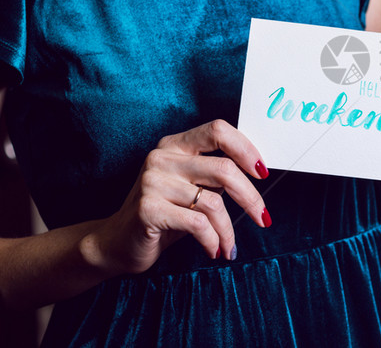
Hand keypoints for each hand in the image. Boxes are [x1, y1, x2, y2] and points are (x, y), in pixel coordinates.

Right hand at [92, 120, 269, 274]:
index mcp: (176, 145)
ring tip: (230, 246)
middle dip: (250, 197)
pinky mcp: (148, 209)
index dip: (246, 148)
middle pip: (224, 169)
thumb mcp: (193, 188)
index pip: (218, 130)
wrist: (117, 243)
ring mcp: (153, 182)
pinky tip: (214, 250)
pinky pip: (198, 224)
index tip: (263, 172)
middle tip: (262, 217)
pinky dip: (213, 240)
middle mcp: (162, 157)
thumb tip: (259, 171)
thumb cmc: (166, 215)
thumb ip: (217, 176)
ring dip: (228, 230)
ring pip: (213, 202)